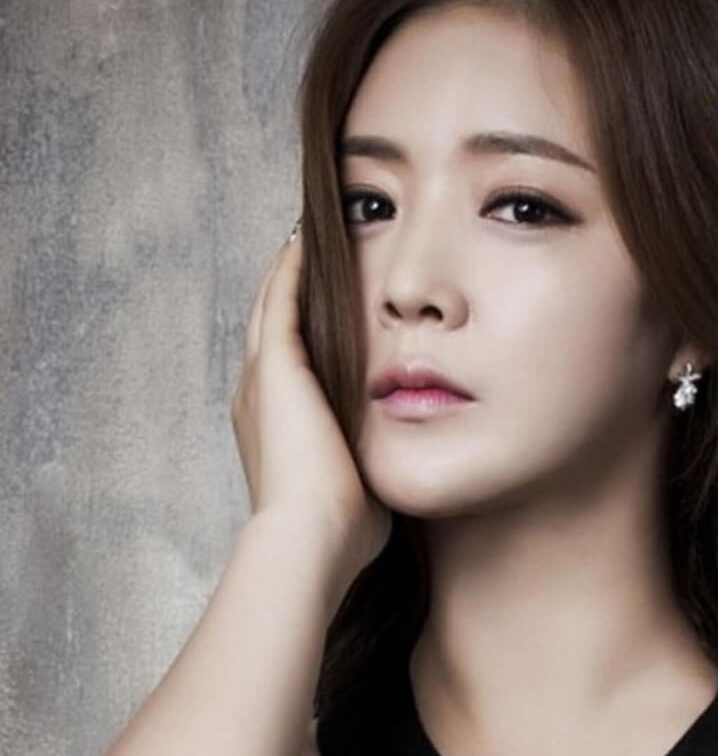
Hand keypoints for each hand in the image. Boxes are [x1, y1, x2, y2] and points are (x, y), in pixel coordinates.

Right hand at [230, 223, 390, 582]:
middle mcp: (258, 396)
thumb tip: (405, 466)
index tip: (322, 304)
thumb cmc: (342, 530)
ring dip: (289, 270)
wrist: (313, 538)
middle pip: (271, 325)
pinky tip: (305, 237)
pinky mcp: (276, 366)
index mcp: (276, 425)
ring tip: (308, 232)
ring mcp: (261, 378)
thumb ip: (373, 464)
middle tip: (308, 249)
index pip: (287, 362)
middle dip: (289, 288)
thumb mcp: (358, 486)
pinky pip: (280, 299)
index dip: (300, 331)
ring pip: (270, 304)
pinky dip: (290, 268)